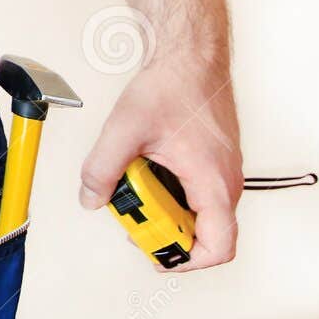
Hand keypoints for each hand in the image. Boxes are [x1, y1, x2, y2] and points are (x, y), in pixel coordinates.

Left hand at [78, 56, 243, 270]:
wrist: (190, 56)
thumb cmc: (173, 85)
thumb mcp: (125, 130)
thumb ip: (102, 169)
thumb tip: (91, 198)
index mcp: (214, 182)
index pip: (218, 246)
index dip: (188, 262)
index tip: (157, 256)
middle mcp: (227, 182)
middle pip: (204, 232)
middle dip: (164, 231)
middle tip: (133, 213)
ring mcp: (223, 172)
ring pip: (198, 211)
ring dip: (165, 209)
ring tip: (136, 186)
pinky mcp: (214, 162)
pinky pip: (196, 192)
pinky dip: (170, 192)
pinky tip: (146, 171)